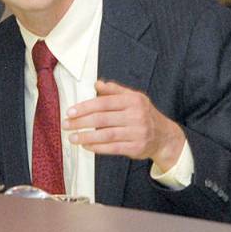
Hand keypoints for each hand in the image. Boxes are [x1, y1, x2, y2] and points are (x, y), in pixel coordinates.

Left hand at [62, 80, 185, 169]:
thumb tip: (97, 84)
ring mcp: (137, 133)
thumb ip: (115, 91)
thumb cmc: (144, 114)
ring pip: (106, 135)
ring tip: (72, 138)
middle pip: (102, 119)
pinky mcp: (136, 148)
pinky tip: (86, 146)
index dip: (85, 107)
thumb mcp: (134, 98)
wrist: (164, 136)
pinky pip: (113, 148)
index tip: (70, 111)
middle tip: (66, 124)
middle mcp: (136, 116)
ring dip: (86, 137)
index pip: (104, 103)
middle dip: (81, 122)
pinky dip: (97, 147)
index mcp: (133, 101)